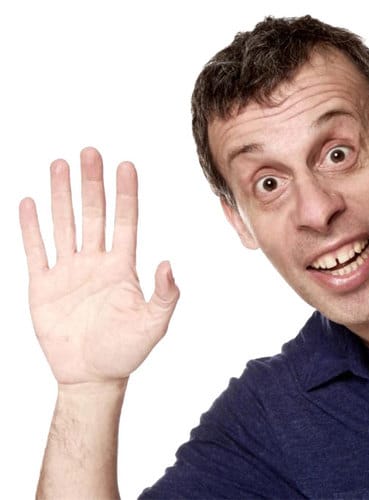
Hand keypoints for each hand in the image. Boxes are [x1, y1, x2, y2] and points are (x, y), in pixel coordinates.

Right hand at [19, 147, 178, 384]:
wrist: (91, 375)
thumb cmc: (126, 350)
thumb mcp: (154, 324)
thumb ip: (165, 295)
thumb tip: (169, 264)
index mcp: (122, 267)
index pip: (125, 221)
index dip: (126, 194)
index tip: (126, 165)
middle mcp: (95, 261)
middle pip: (93, 214)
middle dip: (92, 184)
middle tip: (89, 152)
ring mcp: (68, 271)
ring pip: (64, 224)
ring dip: (60, 195)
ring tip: (59, 165)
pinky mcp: (43, 285)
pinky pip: (35, 250)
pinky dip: (31, 227)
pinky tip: (28, 202)